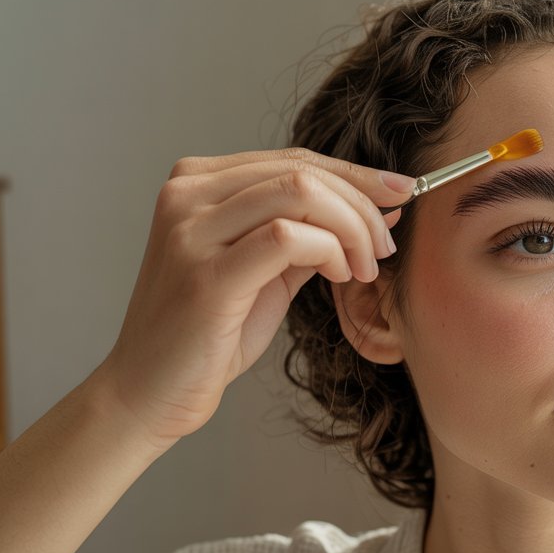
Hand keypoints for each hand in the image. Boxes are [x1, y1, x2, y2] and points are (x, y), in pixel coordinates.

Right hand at [93, 147, 411, 452]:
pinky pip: (288, 237)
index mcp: (198, 182)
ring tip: (364, 266)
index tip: (402, 194)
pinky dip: (329, 251)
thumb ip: (313, 233)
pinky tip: (338, 275)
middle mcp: (187, 195)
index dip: (357, 175)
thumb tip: (382, 205)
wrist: (151, 393)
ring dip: (351, 228)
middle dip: (362, 203)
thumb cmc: (210, 334)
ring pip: (300, 193)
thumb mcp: (269, 271)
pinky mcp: (205, 274)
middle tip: (385, 244)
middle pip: (301, 170)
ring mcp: (190, 230)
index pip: (294, 159)